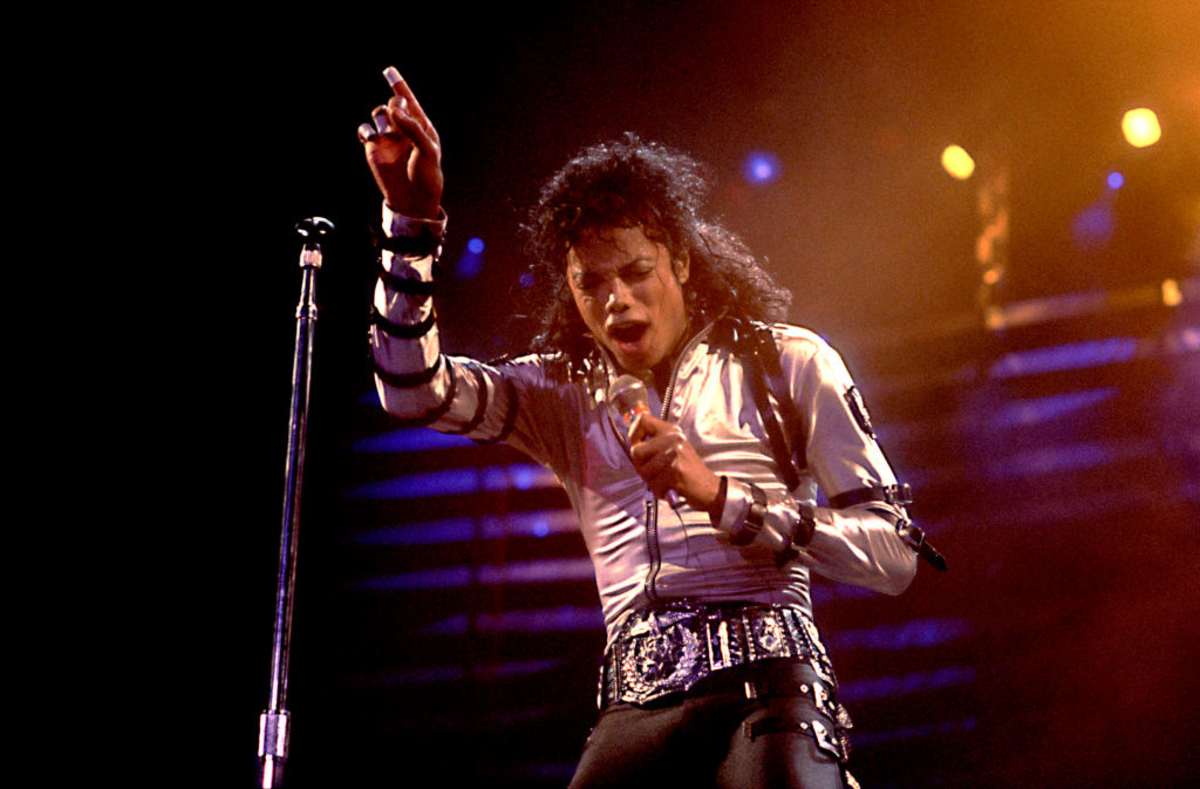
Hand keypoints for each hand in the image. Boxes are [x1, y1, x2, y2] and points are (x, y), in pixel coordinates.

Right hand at [357, 66, 443, 218]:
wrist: (413, 200)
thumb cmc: (426, 176)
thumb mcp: (427, 150)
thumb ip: (412, 127)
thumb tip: (392, 109)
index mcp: (421, 126)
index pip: (409, 101)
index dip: (399, 85)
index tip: (388, 70)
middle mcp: (403, 129)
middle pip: (393, 104)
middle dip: (395, 106)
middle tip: (398, 118)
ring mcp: (388, 138)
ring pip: (378, 113)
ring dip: (381, 115)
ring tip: (388, 130)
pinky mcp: (374, 148)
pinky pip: (365, 130)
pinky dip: (365, 130)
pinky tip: (371, 137)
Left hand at [629, 412, 720, 509]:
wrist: (708, 487)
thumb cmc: (687, 469)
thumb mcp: (674, 447)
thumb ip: (654, 442)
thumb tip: (632, 441)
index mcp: (671, 430)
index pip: (642, 419)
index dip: (634, 432)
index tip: (637, 444)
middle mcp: (672, 438)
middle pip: (636, 450)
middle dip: (640, 466)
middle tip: (654, 472)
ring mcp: (674, 454)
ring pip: (642, 470)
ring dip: (651, 481)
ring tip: (664, 480)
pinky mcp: (674, 471)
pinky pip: (653, 484)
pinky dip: (659, 490)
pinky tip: (670, 487)